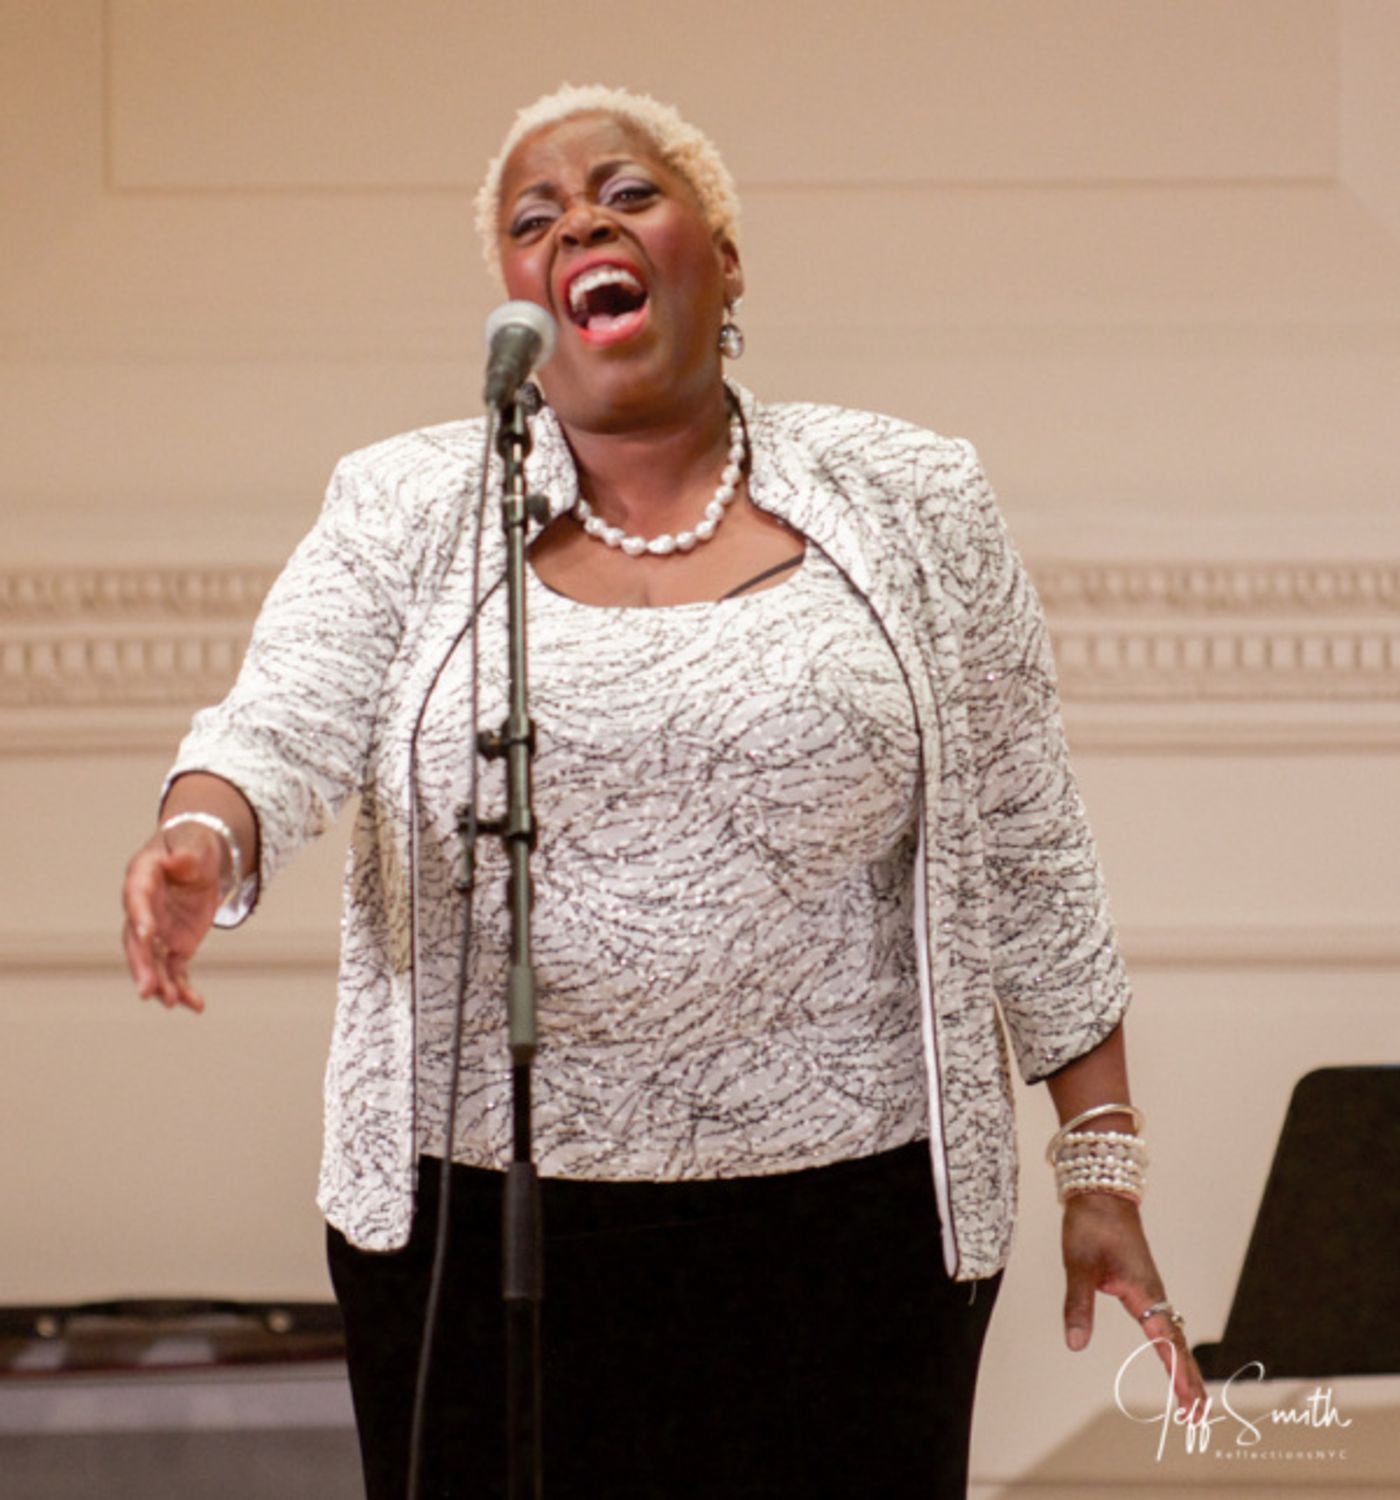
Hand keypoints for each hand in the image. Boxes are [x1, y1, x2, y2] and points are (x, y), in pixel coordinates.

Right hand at [121, 825, 222, 1011]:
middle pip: (137, 942)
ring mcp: (158, 931)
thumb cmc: (191, 845)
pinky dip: (184, 988)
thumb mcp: (193, 843)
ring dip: (161, 984)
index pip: (136, 899)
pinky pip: (176, 970)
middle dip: (142, 966)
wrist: (198, 858)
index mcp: (142, 879)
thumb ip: (186, 853)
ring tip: (172, 1002)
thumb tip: (179, 859)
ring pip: (154, 962)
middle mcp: (143, 910)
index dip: (140, 917)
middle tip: (147, 989)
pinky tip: (195, 1006)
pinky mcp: (175, 945)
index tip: (147, 935)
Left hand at [1061, 1192, 1206, 1412]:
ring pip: (1173, 1335)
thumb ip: (1078, 1305)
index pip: (1165, 1342)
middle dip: (1188, 1381)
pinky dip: (1172, 1346)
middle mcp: (1154, 1294)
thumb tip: (1075, 1344)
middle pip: (1177, 1344)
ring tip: (1194, 1400)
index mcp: (1144, 1292)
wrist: (1101, 1193)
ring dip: (1184, 1366)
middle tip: (1199, 1419)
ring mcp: (1151, 1290)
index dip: (1177, 1375)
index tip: (1190, 1405)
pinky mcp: (1142, 1285)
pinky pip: (1164, 1323)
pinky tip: (1173, 1355)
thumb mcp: (1079, 1265)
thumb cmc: (1092, 1224)